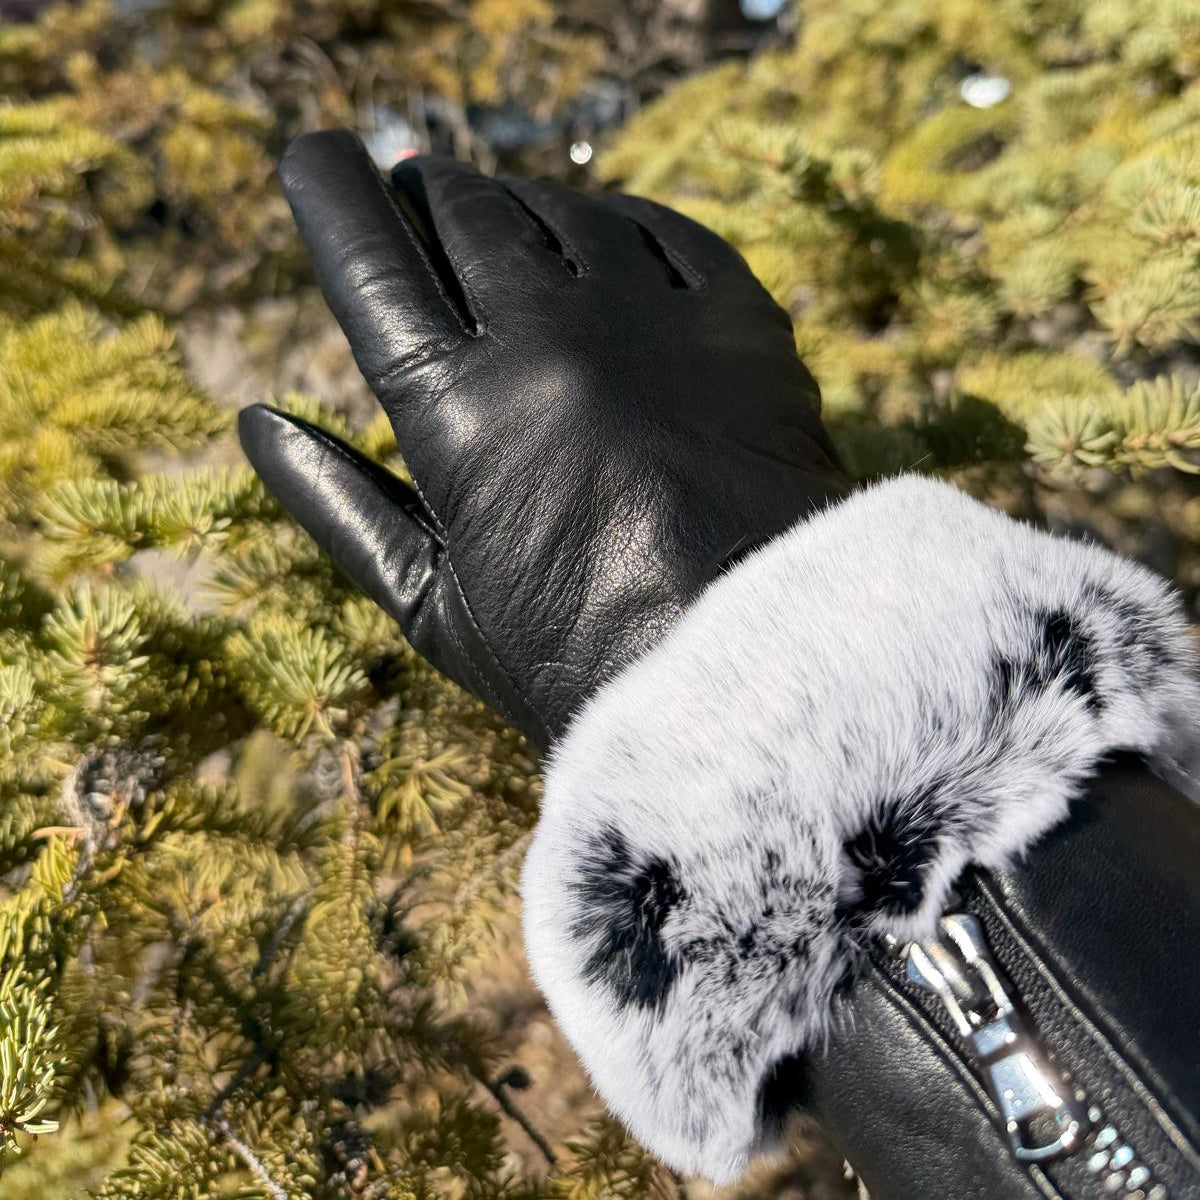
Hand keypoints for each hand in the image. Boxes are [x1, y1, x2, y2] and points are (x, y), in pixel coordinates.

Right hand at [239, 130, 844, 747]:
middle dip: (432, 195)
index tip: (316, 157)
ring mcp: (652, 322)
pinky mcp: (742, 322)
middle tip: (423, 195)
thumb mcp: (433, 607)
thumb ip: (339, 508)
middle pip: (468, 216)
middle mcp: (549, 339)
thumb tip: (256, 425)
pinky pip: (667, 232)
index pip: (370, 263)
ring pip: (563, 213)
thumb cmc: (578, 657)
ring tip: (507, 224)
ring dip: (521, 207)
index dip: (333, 195)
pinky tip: (606, 239)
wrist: (752, 672)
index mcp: (458, 411)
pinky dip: (623, 225)